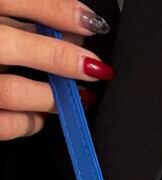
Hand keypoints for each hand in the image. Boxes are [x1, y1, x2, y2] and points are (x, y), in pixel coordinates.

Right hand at [0, 1, 113, 140]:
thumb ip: (23, 16)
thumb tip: (73, 28)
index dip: (53, 8)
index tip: (89, 22)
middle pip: (4, 43)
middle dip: (55, 56)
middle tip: (93, 67)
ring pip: (8, 91)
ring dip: (51, 95)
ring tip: (78, 95)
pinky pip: (4, 125)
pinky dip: (31, 122)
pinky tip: (45, 114)